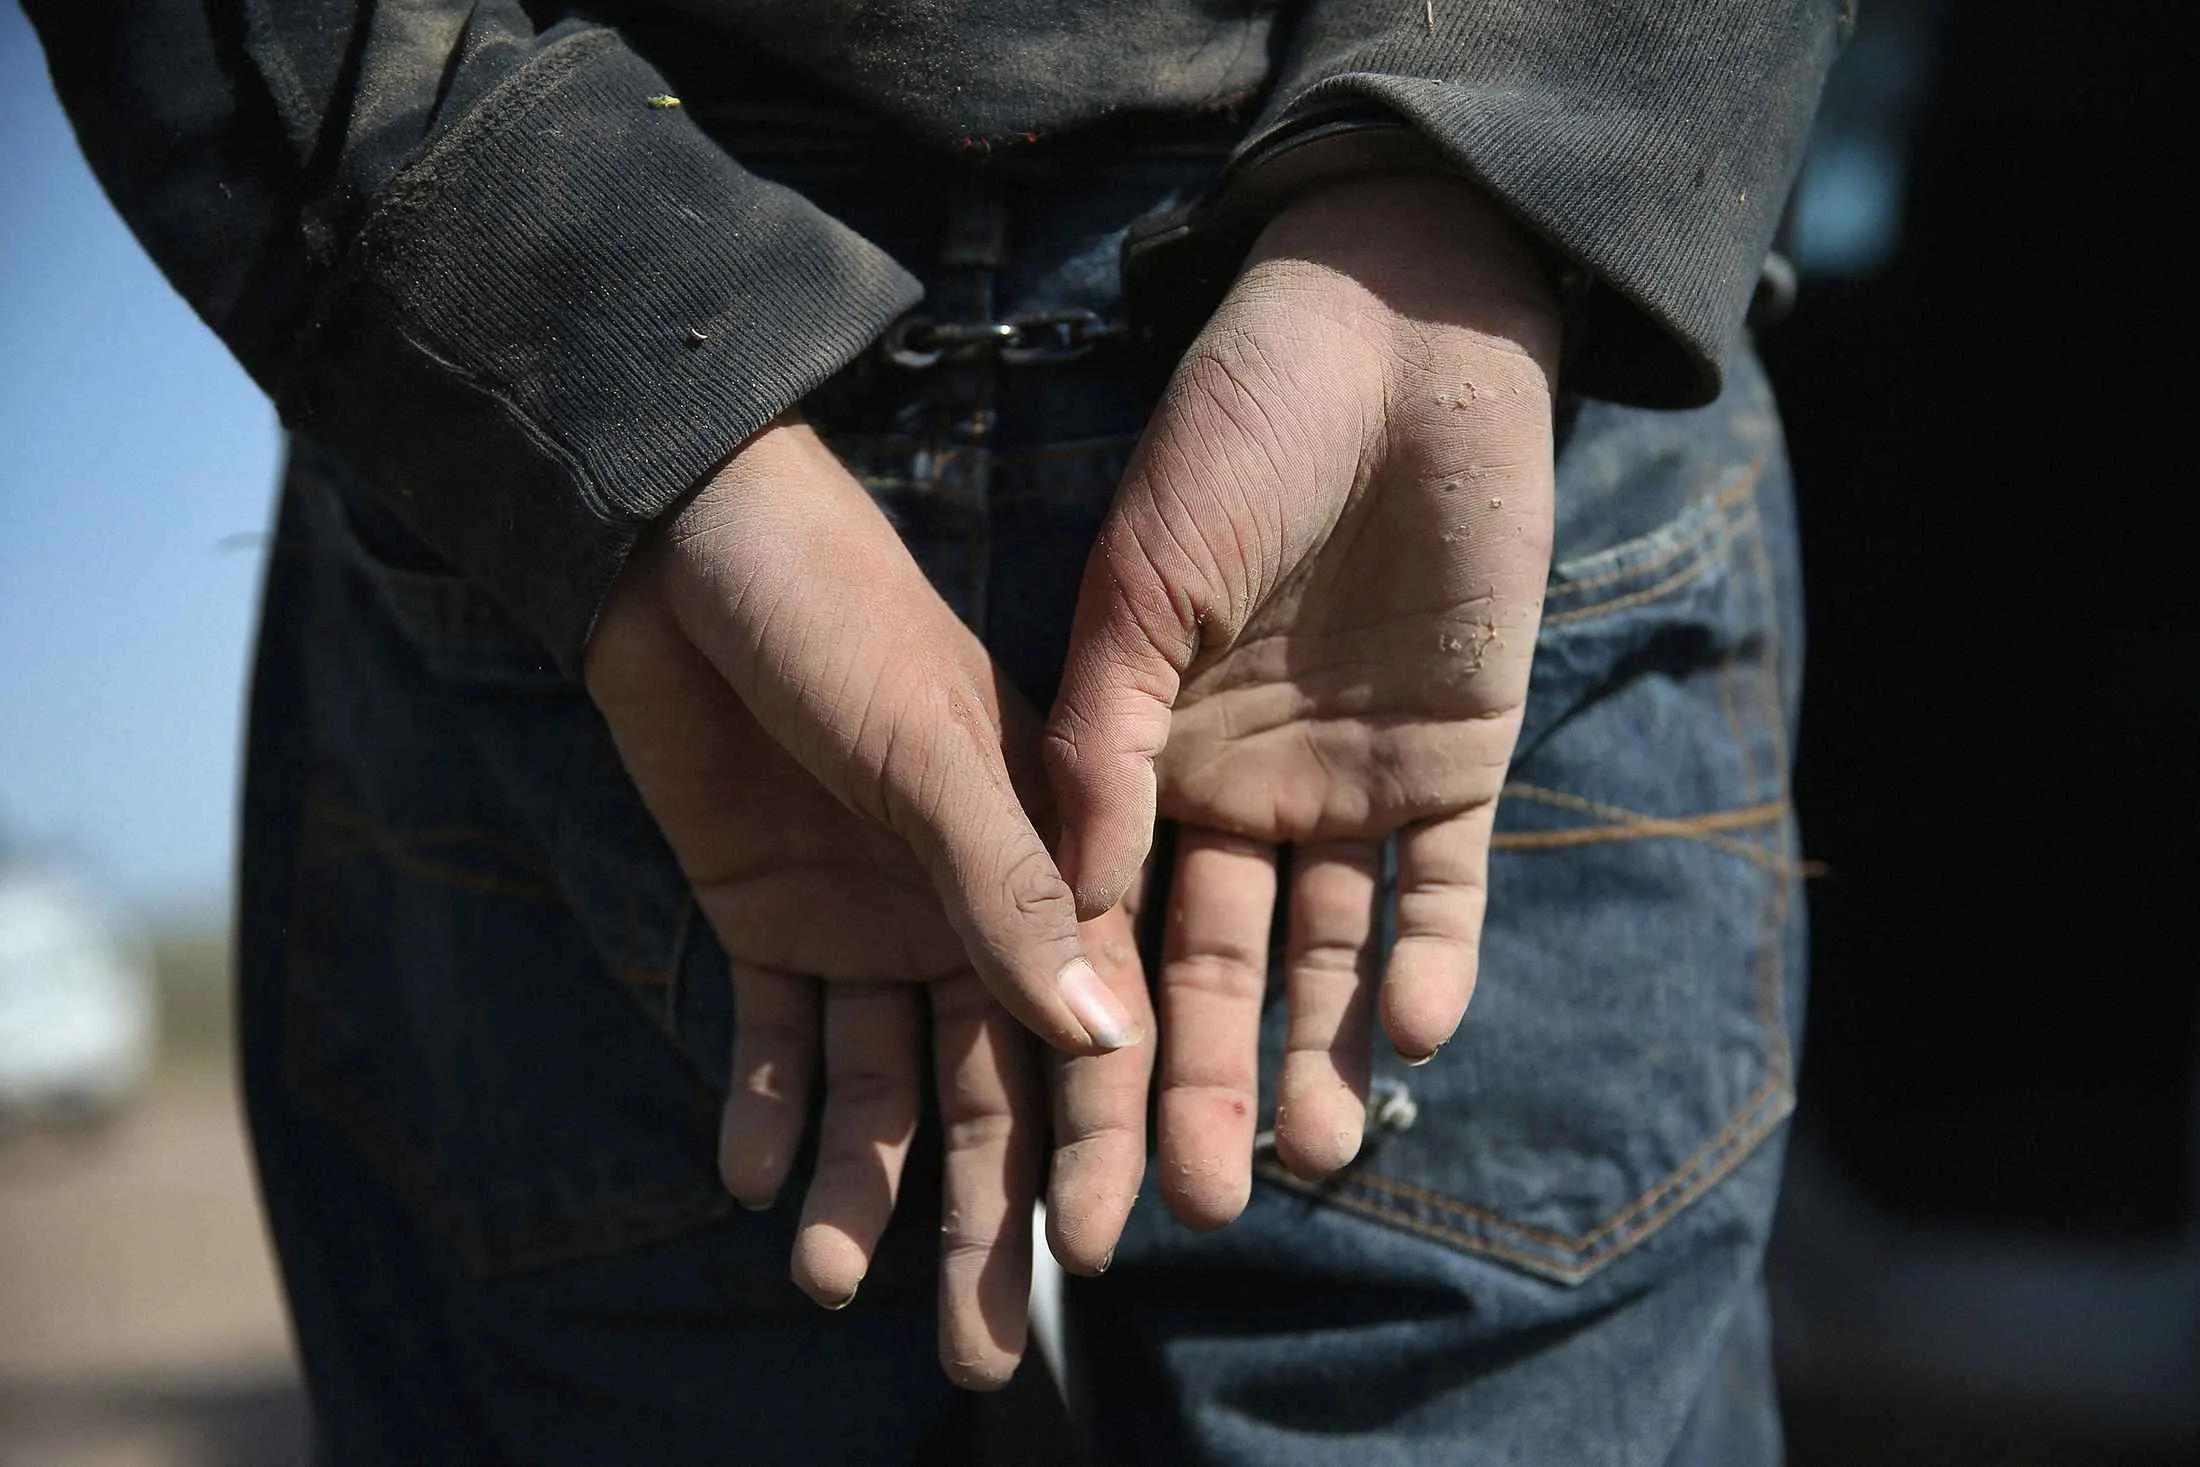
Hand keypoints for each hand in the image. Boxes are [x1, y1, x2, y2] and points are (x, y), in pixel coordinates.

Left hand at [585, 424, 1151, 1386]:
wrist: (673, 540)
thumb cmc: (830, 612)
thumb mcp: (925, 750)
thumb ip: (1011, 891)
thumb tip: (1107, 1044)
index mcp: (1047, 857)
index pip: (1088, 1026)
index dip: (1098, 1142)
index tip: (1100, 1255)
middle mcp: (968, 906)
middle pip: (985, 1088)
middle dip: (980, 1213)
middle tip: (976, 1351)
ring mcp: (867, 917)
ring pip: (877, 1085)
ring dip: (859, 1186)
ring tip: (832, 1288)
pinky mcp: (765, 918)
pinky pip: (777, 1040)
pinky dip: (768, 1111)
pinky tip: (755, 1184)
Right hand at [1046, 175, 1560, 1224]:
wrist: (1396, 336)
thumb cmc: (1238, 438)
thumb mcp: (1142, 587)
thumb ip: (1100, 744)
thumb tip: (1062, 907)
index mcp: (1136, 752)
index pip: (1111, 923)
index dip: (1094, 1040)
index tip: (1077, 1160)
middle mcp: (1231, 786)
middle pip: (1215, 965)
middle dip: (1203, 1082)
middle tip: (1194, 1205)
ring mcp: (1344, 780)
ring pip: (1326, 949)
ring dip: (1316, 1049)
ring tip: (1312, 1157)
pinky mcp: (1453, 761)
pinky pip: (1443, 888)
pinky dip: (1429, 961)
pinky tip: (1410, 1037)